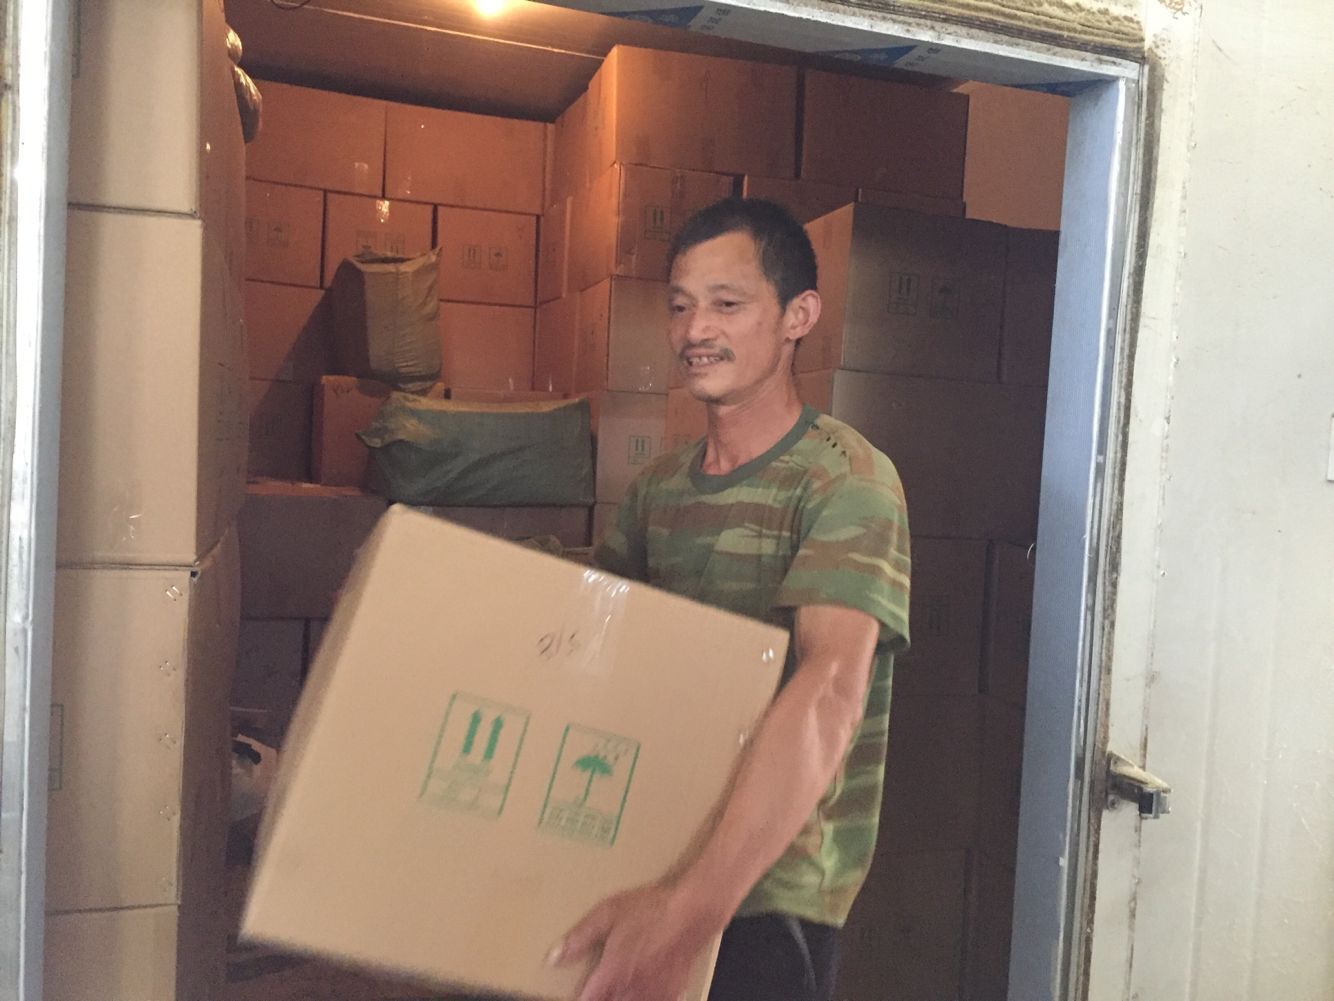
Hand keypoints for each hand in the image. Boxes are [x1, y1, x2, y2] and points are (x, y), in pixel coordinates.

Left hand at [551, 881, 719, 1000]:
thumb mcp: (608, 913)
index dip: (578, 999)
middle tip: (597, 987)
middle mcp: (632, 990)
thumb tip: (552, 958)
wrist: (694, 910)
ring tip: (615, 989)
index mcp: (612, 973)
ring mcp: (655, 995)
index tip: (572, 993)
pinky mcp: (673, 993)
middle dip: (601, 998)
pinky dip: (643, 998)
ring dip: (620, 999)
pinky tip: (640, 991)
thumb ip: (580, 937)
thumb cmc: (649, 908)